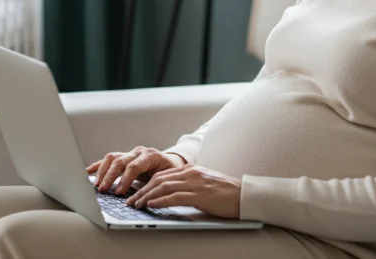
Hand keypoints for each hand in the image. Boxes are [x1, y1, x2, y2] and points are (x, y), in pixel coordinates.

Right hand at [86, 146, 186, 195]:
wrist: (172, 164)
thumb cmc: (171, 173)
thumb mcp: (168, 178)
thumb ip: (156, 185)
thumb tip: (145, 197)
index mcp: (151, 156)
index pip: (134, 166)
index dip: (125, 179)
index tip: (119, 192)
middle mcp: (139, 152)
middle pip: (120, 161)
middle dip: (110, 177)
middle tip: (103, 190)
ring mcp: (130, 153)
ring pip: (112, 158)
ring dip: (103, 172)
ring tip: (97, 185)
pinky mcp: (124, 157)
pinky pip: (109, 159)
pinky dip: (98, 165)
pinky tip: (89, 172)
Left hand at [126, 164, 241, 218]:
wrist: (244, 195)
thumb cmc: (226, 194)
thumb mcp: (203, 185)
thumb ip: (188, 186)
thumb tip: (170, 195)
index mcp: (190, 170)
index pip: (162, 175)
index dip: (146, 184)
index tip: (136, 193)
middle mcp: (190, 173)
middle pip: (159, 180)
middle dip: (142, 191)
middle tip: (131, 201)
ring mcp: (195, 183)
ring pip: (163, 187)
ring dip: (147, 197)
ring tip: (137, 205)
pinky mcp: (199, 194)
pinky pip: (175, 196)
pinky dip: (160, 201)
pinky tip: (151, 205)